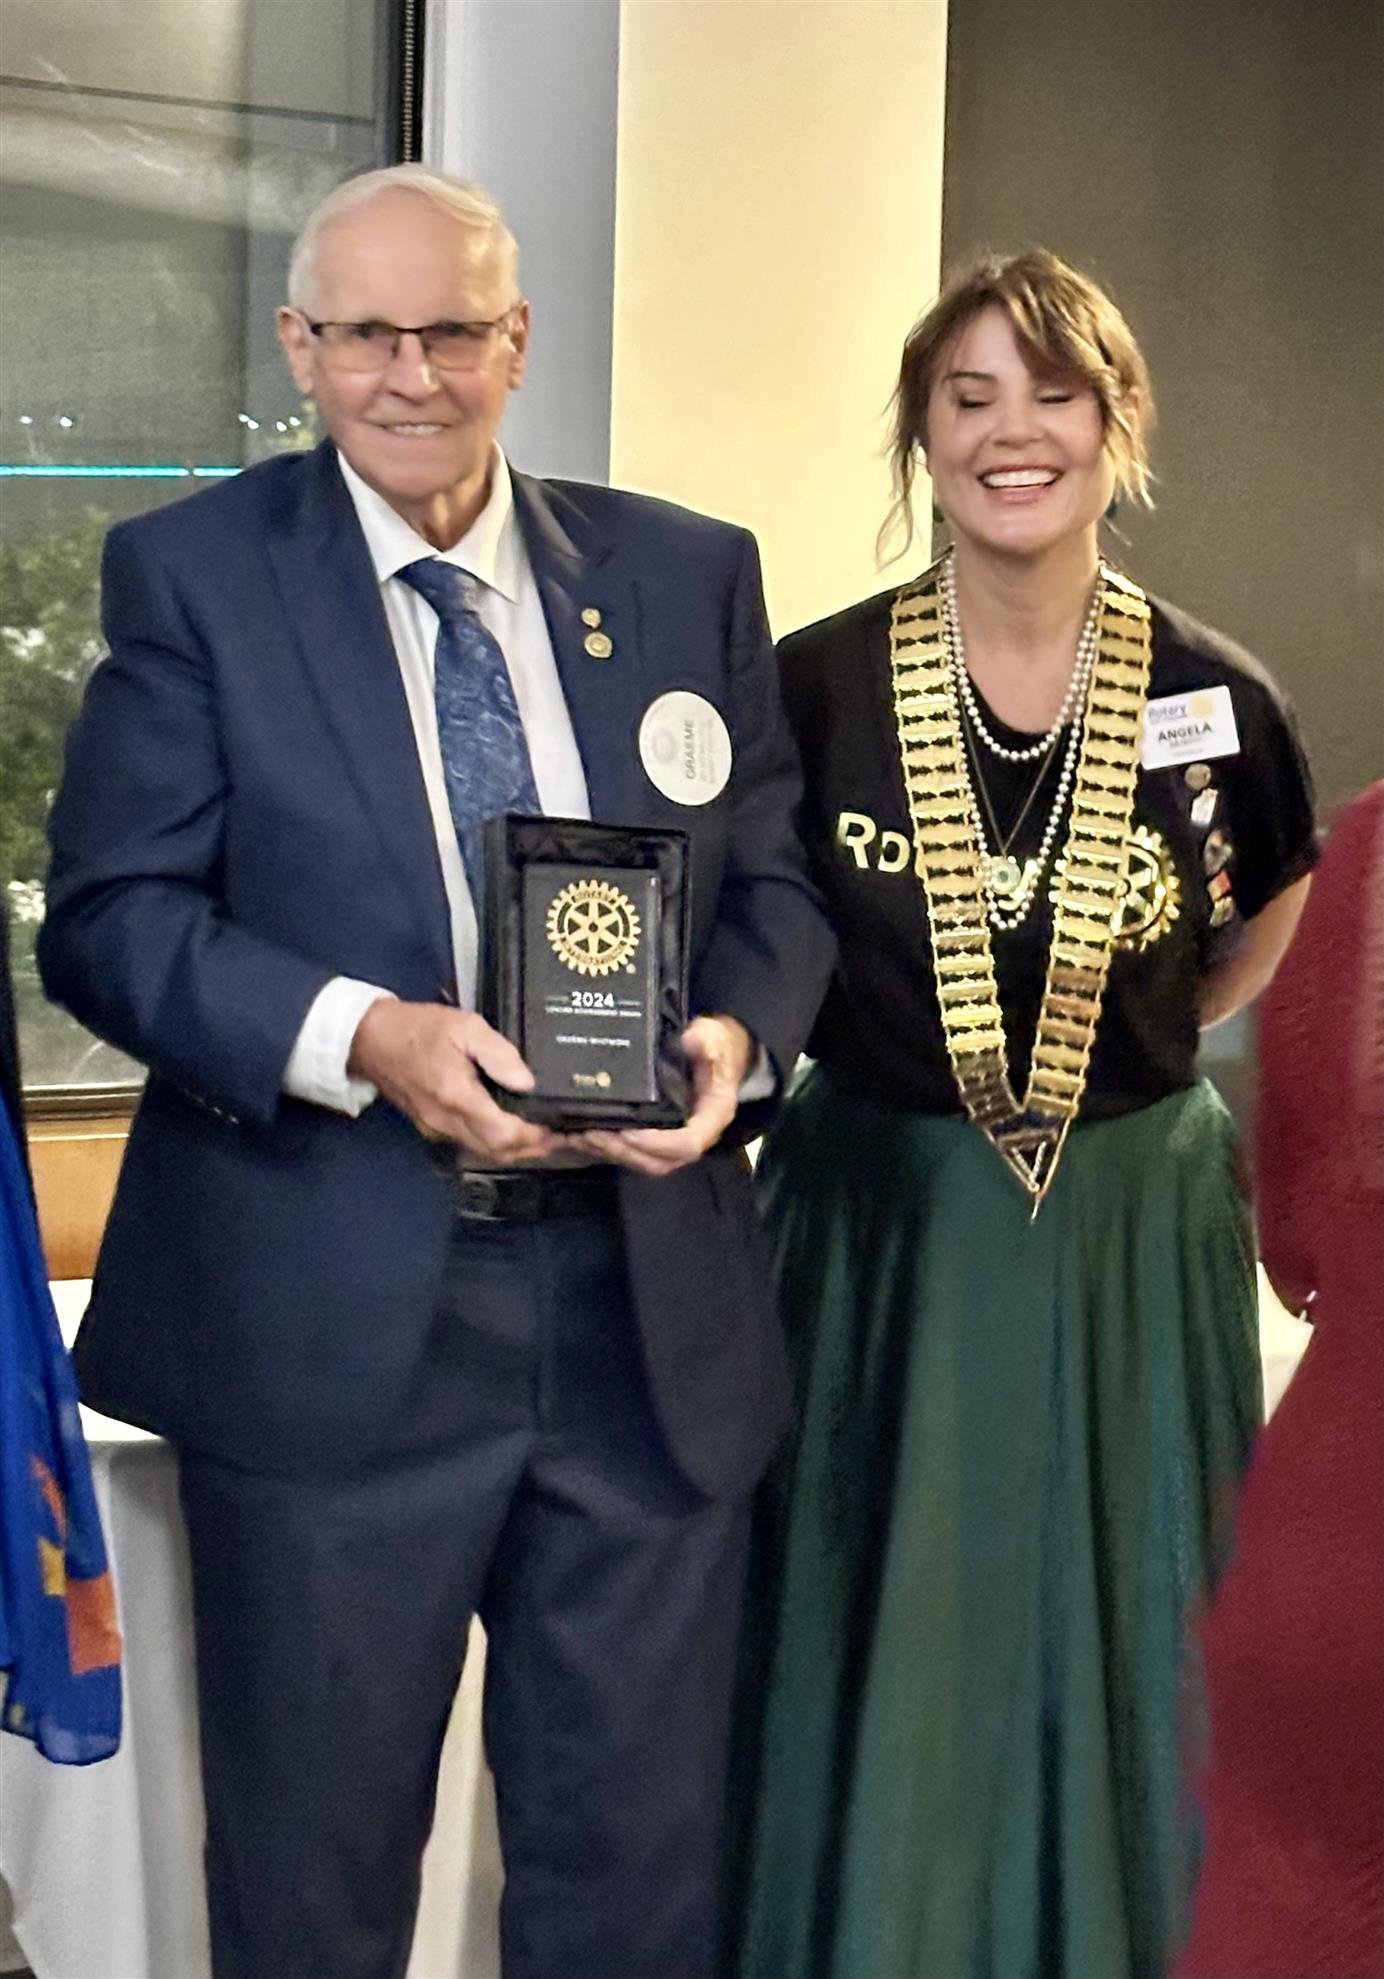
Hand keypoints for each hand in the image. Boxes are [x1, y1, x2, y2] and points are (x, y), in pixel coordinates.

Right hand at [348, 999, 561, 1164]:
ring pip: (487, 1152)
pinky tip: (514, 1129)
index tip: (560, 1127)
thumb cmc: (418, 1028)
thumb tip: (528, 1083)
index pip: (505, 1134)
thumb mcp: (465, 1027)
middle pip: (500, 1151)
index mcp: (458, 1098)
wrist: (369, 1039)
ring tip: (545, 1135)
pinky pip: (473, 1144)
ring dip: (518, 1149)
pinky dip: (498, 1143)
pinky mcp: (433, 1127)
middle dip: (534, 1148)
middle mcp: (448, 1123)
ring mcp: (438, 1129)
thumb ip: (499, 1055)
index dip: (536, 1136)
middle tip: (563, 1136)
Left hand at [573, 1013, 752, 1177]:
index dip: (658, 1143)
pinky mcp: (659, 1137)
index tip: (630, 1133)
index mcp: (712, 1116)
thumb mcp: (715, 1036)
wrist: (717, 1051)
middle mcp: (695, 1135)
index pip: (688, 1144)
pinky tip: (583, 1137)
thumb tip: (690, 1040)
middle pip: (661, 1161)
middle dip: (625, 1152)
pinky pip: (636, 1154)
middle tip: (593, 1135)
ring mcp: (675, 1140)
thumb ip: (706, 1040)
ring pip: (645, 1162)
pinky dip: (610, 1150)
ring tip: (582, 1137)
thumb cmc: (716, 1045)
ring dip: (613, 1153)